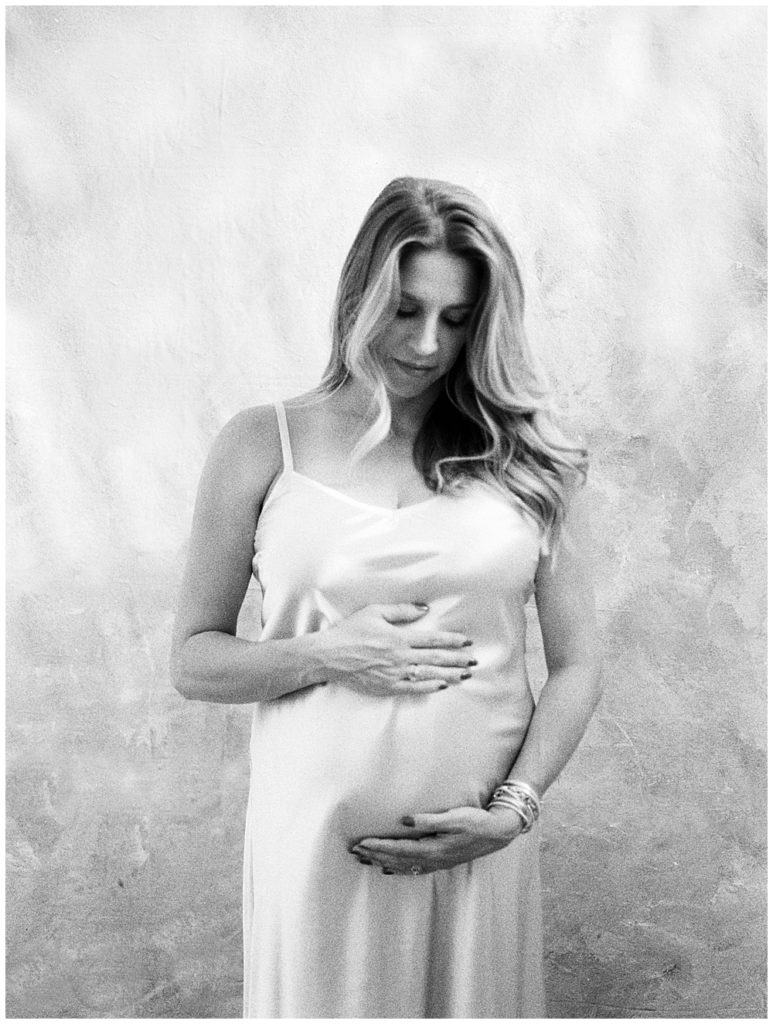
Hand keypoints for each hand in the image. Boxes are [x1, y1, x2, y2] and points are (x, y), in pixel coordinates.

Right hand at [312, 602, 474, 696]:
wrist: (328, 656)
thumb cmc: (349, 631)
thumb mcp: (374, 612)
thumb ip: (401, 610)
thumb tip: (424, 609)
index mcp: (399, 637)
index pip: (433, 639)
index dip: (452, 641)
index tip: (466, 642)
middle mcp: (400, 656)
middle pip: (436, 659)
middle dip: (457, 660)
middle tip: (473, 661)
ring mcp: (394, 673)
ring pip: (428, 674)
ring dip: (449, 674)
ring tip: (464, 675)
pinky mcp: (386, 686)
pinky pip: (413, 688)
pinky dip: (429, 687)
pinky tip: (441, 686)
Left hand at [349, 805, 523, 874]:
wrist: (497, 833)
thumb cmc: (476, 821)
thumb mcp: (454, 816)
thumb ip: (428, 820)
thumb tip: (404, 821)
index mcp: (434, 848)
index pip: (399, 849)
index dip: (378, 846)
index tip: (361, 843)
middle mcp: (433, 859)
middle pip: (397, 859)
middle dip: (375, 855)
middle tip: (354, 851)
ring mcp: (437, 863)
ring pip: (403, 866)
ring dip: (382, 862)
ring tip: (365, 859)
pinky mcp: (441, 862)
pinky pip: (414, 869)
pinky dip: (398, 869)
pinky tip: (389, 869)